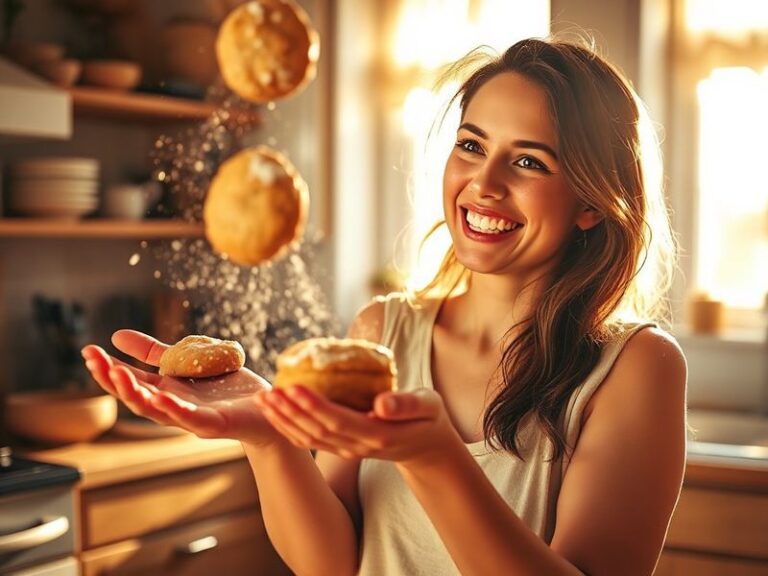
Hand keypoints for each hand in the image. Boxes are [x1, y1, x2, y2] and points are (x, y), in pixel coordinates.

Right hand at [81, 329, 279, 446]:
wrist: (268, 410)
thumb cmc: (228, 388)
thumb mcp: (188, 362)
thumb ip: (155, 353)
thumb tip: (117, 336)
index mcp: (167, 391)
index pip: (131, 381)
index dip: (108, 369)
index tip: (87, 351)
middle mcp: (175, 407)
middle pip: (136, 398)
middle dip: (113, 380)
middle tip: (94, 361)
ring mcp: (193, 418)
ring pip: (157, 411)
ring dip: (135, 394)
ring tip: (117, 375)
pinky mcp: (217, 425)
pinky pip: (191, 419)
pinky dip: (174, 409)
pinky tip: (160, 396)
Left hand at [254, 385, 461, 464]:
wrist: (426, 444)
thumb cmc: (427, 416)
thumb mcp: (428, 405)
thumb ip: (407, 405)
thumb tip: (382, 404)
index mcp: (378, 434)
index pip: (338, 420)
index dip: (313, 405)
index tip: (292, 387)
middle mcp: (358, 446)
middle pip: (316, 430)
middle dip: (289, 412)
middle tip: (267, 392)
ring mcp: (347, 450)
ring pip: (308, 438)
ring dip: (283, 420)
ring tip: (263, 400)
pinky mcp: (341, 448)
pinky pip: (310, 441)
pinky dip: (288, 428)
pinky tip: (274, 413)